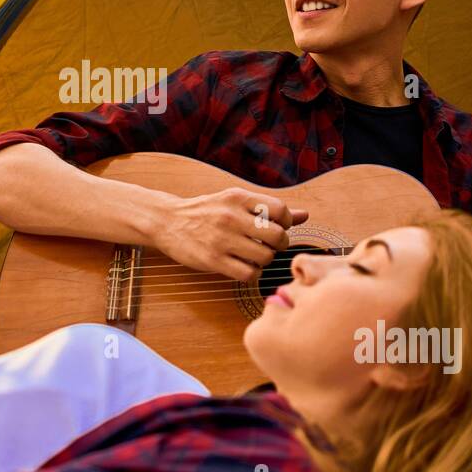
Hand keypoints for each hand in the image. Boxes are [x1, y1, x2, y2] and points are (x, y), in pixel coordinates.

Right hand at [151, 187, 309, 281]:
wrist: (167, 221)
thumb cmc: (206, 212)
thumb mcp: (235, 202)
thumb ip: (269, 209)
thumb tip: (304, 215)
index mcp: (238, 198)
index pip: (280, 210)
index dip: (286, 222)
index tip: (276, 227)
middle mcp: (231, 216)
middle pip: (277, 236)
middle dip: (279, 244)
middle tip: (268, 245)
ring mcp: (221, 239)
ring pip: (265, 257)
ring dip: (265, 260)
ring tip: (254, 256)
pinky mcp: (212, 260)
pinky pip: (248, 274)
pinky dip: (251, 273)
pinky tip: (243, 266)